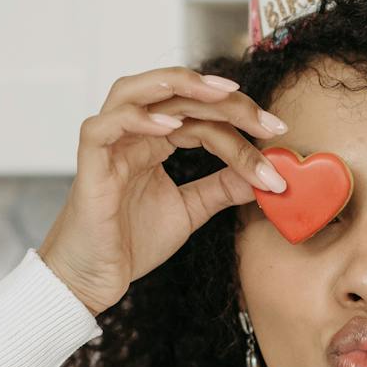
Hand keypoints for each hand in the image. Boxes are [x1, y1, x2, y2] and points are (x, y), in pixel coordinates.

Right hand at [38, 66, 289, 313]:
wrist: (94, 280)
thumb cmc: (129, 243)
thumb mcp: (190, 210)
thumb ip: (221, 188)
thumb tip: (265, 176)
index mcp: (154, 140)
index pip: (201, 114)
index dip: (240, 119)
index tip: (278, 134)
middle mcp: (131, 134)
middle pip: (176, 95)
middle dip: (225, 101)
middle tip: (265, 121)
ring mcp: (108, 145)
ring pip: (133, 91)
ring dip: (178, 86)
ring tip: (220, 94)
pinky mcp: (88, 165)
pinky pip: (104, 127)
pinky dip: (136, 120)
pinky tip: (171, 128)